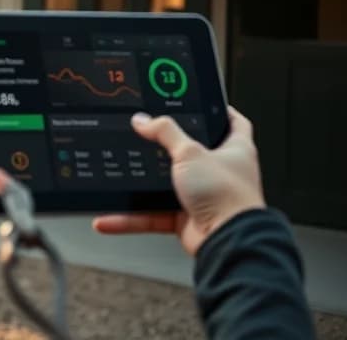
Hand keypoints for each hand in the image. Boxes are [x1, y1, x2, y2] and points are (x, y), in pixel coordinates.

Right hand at [91, 107, 265, 255]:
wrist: (228, 241)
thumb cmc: (227, 198)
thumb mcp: (191, 152)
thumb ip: (165, 133)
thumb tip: (144, 120)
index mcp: (235, 150)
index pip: (232, 122)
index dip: (217, 110)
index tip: (200, 104)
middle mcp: (221, 173)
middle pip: (193, 152)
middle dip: (170, 147)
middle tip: (148, 136)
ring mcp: (204, 196)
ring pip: (167, 185)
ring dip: (143, 185)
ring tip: (123, 176)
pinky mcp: (186, 218)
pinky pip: (152, 215)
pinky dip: (132, 218)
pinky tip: (112, 217)